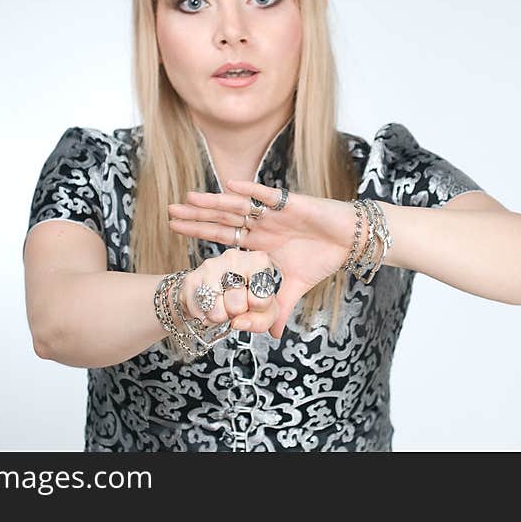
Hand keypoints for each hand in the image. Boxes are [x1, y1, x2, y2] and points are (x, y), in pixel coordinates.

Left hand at [168, 180, 357, 338]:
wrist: (351, 241)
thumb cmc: (324, 258)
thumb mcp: (296, 287)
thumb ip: (279, 307)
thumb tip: (273, 336)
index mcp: (259, 242)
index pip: (222, 235)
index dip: (199, 231)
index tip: (173, 227)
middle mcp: (261, 224)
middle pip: (223, 219)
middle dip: (197, 215)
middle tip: (169, 210)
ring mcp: (274, 213)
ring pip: (238, 206)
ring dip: (215, 202)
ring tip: (189, 198)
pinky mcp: (291, 204)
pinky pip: (267, 196)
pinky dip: (250, 190)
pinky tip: (230, 185)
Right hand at [179, 248, 280, 334]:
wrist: (220, 290)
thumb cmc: (247, 297)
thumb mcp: (265, 310)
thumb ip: (261, 320)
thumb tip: (238, 322)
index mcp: (258, 261)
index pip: (260, 300)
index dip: (257, 310)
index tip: (254, 302)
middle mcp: (234, 257)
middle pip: (237, 306)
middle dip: (236, 313)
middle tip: (236, 305)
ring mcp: (210, 266)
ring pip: (216, 311)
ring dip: (219, 317)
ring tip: (223, 307)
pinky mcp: (191, 278)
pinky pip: (197, 312)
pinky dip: (203, 317)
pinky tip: (209, 308)